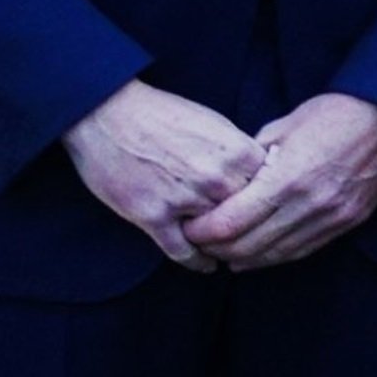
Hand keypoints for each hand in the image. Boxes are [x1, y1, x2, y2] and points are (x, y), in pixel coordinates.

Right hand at [61, 82, 265, 272]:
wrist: (106, 112)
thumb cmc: (161, 113)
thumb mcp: (212, 122)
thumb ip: (238, 151)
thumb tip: (262, 172)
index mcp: (236, 151)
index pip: (269, 189)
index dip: (269, 201)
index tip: (268, 211)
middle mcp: (215, 178)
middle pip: (247, 217)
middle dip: (248, 228)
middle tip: (251, 239)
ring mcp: (184, 198)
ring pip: (217, 237)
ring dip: (222, 246)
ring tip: (228, 251)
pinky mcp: (153, 216)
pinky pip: (183, 252)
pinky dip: (197, 262)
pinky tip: (206, 264)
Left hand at [180, 92, 376, 270]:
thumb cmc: (336, 113)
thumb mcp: (286, 124)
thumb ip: (255, 155)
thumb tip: (232, 175)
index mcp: (287, 177)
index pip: (232, 221)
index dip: (204, 231)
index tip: (188, 227)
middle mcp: (308, 204)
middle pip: (249, 245)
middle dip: (217, 249)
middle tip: (198, 244)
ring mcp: (330, 218)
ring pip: (276, 254)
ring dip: (244, 259)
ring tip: (222, 255)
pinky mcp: (346, 223)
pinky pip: (303, 251)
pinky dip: (274, 258)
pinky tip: (256, 257)